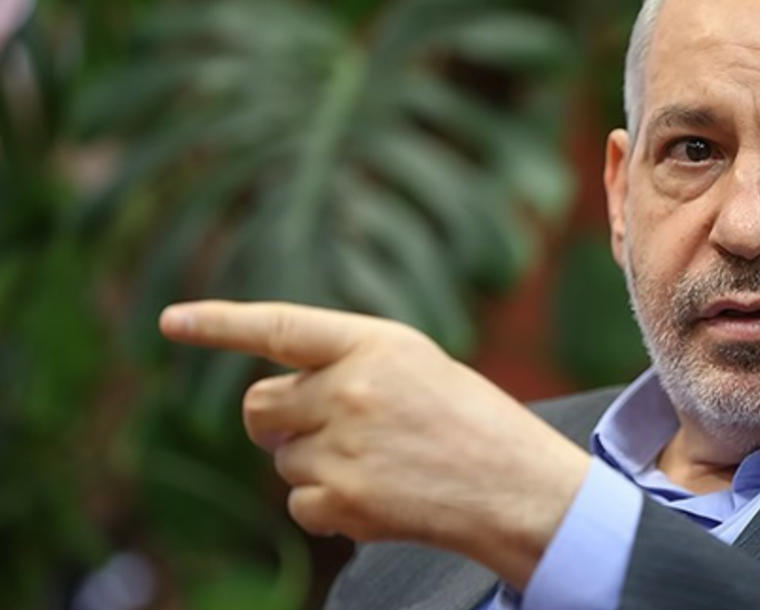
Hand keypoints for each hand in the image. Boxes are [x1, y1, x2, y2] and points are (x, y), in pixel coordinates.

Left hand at [159, 300, 590, 587]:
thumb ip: (345, 368)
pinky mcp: (340, 498)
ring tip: (381, 466)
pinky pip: (298, 503)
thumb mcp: (416, 367)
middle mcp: (350, 388)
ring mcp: (342, 445)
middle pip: (259, 405)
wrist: (517, 487)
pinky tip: (379, 498)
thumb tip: (268, 411)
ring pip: (280, 459)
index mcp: (374, 343)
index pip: (279, 327)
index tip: (171, 322)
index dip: (219, 324)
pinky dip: (327, 507)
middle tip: (326, 431)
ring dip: (315, 466)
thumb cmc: (471, 423)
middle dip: (277, 422)